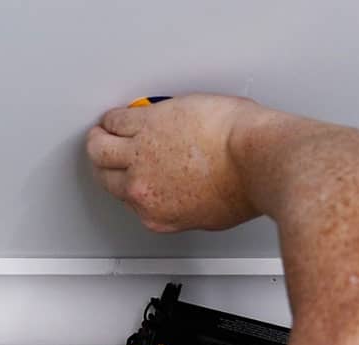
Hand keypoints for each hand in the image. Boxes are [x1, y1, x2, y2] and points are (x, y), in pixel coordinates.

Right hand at [85, 94, 270, 232]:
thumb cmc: (247, 184)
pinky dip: (114, 116)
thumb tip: (185, 194)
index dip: (128, 183)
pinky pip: (116, 118)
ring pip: (100, 146)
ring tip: (106, 129)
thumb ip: (184, 207)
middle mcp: (143, 189)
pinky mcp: (148, 123)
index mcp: (157, 213)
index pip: (126, 200)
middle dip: (106, 163)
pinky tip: (119, 114)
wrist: (258, 158)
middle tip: (107, 149)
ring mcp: (141, 156)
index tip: (129, 173)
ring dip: (101, 137)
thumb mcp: (211, 215)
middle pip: (106, 176)